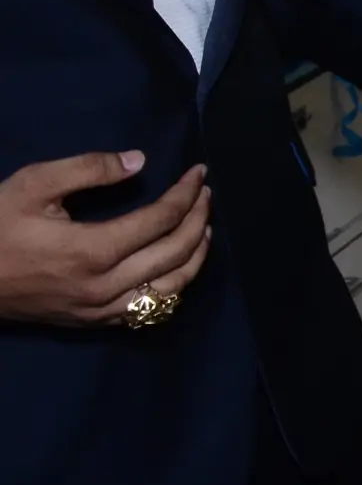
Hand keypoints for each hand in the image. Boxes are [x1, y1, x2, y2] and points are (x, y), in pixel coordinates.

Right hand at [0, 154, 210, 328]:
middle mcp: (105, 286)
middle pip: (175, 253)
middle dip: (199, 218)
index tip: (199, 172)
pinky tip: (178, 267)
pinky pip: (149, 310)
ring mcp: (100, 310)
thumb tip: (140, 161)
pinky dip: (174, 287)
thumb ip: (89, 168)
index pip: (162, 220)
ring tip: (204, 228)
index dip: (186, 193)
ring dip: (196, 256)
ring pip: (171, 288)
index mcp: (93, 250)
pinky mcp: (92, 322)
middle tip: (205, 194)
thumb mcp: (33, 184)